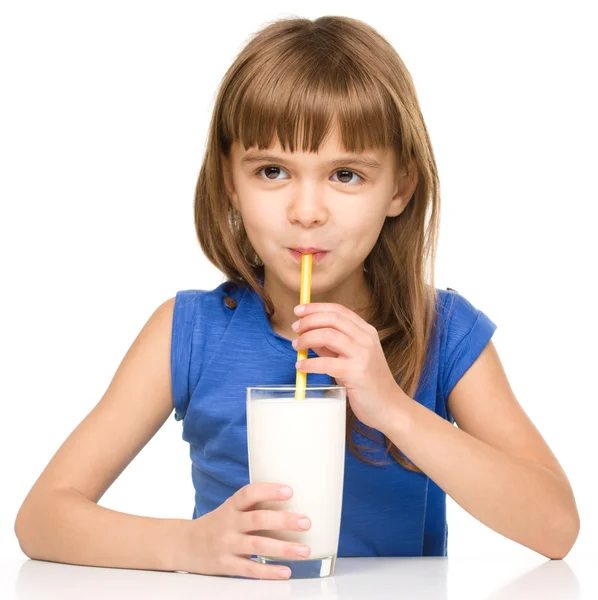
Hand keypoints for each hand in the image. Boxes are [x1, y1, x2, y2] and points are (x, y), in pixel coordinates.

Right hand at [178, 482, 311, 578]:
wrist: (185, 545)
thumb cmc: (217, 524)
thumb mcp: (230, 509)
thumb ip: (254, 507)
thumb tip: (291, 503)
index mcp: (231, 506)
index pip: (249, 493)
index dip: (269, 491)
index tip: (289, 490)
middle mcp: (228, 524)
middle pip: (258, 520)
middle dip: (284, 521)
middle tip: (306, 521)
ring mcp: (227, 545)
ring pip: (258, 546)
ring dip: (284, 549)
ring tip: (305, 550)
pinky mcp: (226, 566)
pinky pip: (250, 570)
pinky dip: (269, 571)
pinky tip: (285, 571)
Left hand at [292, 302, 405, 432]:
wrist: (389, 407)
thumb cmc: (367, 382)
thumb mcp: (350, 357)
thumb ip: (330, 346)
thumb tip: (306, 335)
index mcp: (366, 331)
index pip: (339, 310)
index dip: (316, 307)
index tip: (298, 310)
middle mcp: (366, 339)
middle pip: (333, 318)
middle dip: (309, 320)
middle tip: (294, 328)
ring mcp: (362, 355)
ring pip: (329, 335)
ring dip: (307, 338)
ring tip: (296, 346)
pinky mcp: (356, 373)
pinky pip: (326, 363)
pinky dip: (309, 363)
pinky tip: (301, 367)